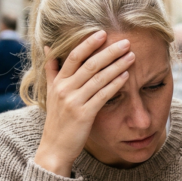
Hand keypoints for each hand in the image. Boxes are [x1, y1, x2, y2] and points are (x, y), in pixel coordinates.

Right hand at [33, 30, 134, 176]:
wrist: (54, 148)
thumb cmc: (57, 120)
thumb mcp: (51, 93)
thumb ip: (52, 70)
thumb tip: (49, 47)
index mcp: (58, 82)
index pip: (74, 56)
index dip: (88, 43)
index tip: (103, 33)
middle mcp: (64, 89)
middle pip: (90, 64)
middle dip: (109, 51)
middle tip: (126, 42)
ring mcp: (74, 102)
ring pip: (98, 78)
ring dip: (117, 65)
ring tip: (131, 56)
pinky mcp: (84, 114)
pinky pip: (103, 95)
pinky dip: (115, 84)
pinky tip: (126, 76)